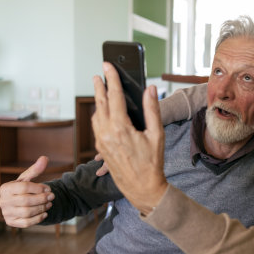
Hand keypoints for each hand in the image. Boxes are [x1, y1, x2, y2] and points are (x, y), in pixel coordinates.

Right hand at [0, 156, 54, 227]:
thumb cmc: (23, 189)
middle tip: (52, 196)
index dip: (38, 188)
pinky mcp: (11, 222)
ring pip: (27, 212)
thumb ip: (35, 169)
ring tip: (49, 203)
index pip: (23, 187)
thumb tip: (45, 158)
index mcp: (5, 188)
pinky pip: (26, 222)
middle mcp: (3, 201)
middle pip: (26, 200)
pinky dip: (38, 218)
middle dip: (42, 198)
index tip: (48, 188)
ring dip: (41, 208)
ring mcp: (6, 213)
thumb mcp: (28, 178)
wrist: (17, 203)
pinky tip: (45, 213)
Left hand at [91, 62, 167, 213]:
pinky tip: (102, 112)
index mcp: (120, 127)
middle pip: (101, 103)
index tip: (108, 65)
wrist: (142, 187)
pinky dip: (98, 115)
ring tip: (100, 90)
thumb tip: (150, 90)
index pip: (114, 95)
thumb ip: (152, 110)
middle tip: (99, 74)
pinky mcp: (101, 149)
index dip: (112, 78)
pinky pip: (96, 127)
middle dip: (100, 86)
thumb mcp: (157, 135)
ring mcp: (102, 142)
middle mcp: (107, 133)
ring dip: (98, 101)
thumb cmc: (152, 163)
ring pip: (96, 115)